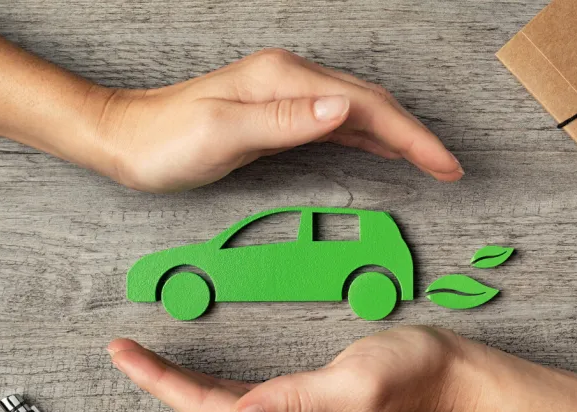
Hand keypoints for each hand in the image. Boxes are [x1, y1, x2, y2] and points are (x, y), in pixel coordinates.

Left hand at [94, 49, 463, 191]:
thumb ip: (286, 121)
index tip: (443, 163)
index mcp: (284, 80)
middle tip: (448, 167)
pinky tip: (380, 149)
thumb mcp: (223, 134)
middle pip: (371, 102)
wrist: (127, 140)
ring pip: (358, 112)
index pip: (366, 104)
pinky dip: (367, 137)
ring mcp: (285, 96)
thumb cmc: (166, 142)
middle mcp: (291, 80)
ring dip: (396, 136)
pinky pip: (335, 124)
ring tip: (429, 161)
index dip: (411, 135)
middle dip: (415, 134)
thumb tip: (347, 108)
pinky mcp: (277, 116)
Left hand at [108, 326, 484, 411]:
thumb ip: (296, 397)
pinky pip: (241, 402)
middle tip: (124, 353)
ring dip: (179, 386)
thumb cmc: (412, 373)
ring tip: (146, 363)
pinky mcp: (303, 409)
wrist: (450, 377)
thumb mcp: (356, 381)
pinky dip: (209, 387)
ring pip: (218, 409)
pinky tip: (197, 377)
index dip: (163, 383)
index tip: (128, 355)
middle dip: (160, 383)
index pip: (209, 410)